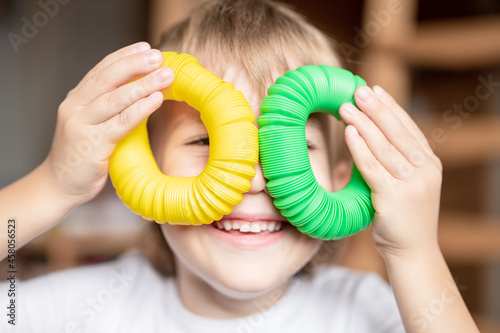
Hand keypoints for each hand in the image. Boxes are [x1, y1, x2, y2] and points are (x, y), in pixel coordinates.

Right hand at [45, 42, 173, 204]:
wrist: (59, 185)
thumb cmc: (82, 154)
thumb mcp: (92, 124)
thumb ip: (108, 107)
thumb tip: (142, 90)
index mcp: (76, 100)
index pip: (101, 70)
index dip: (124, 56)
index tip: (146, 47)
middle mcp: (75, 108)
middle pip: (107, 79)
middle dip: (135, 65)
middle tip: (158, 56)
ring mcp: (81, 126)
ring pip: (115, 99)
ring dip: (143, 84)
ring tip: (165, 75)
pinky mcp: (92, 145)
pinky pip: (121, 123)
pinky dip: (140, 109)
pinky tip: (156, 100)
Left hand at [339, 86, 442, 257]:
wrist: (412, 251)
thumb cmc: (403, 216)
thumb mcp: (408, 183)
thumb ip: (397, 161)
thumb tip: (372, 133)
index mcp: (429, 163)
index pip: (409, 128)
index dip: (391, 107)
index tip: (375, 90)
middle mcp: (425, 170)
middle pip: (398, 133)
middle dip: (377, 109)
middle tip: (359, 90)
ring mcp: (412, 184)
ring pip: (385, 147)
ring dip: (364, 124)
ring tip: (348, 106)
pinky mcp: (395, 198)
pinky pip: (373, 167)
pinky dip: (360, 148)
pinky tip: (348, 132)